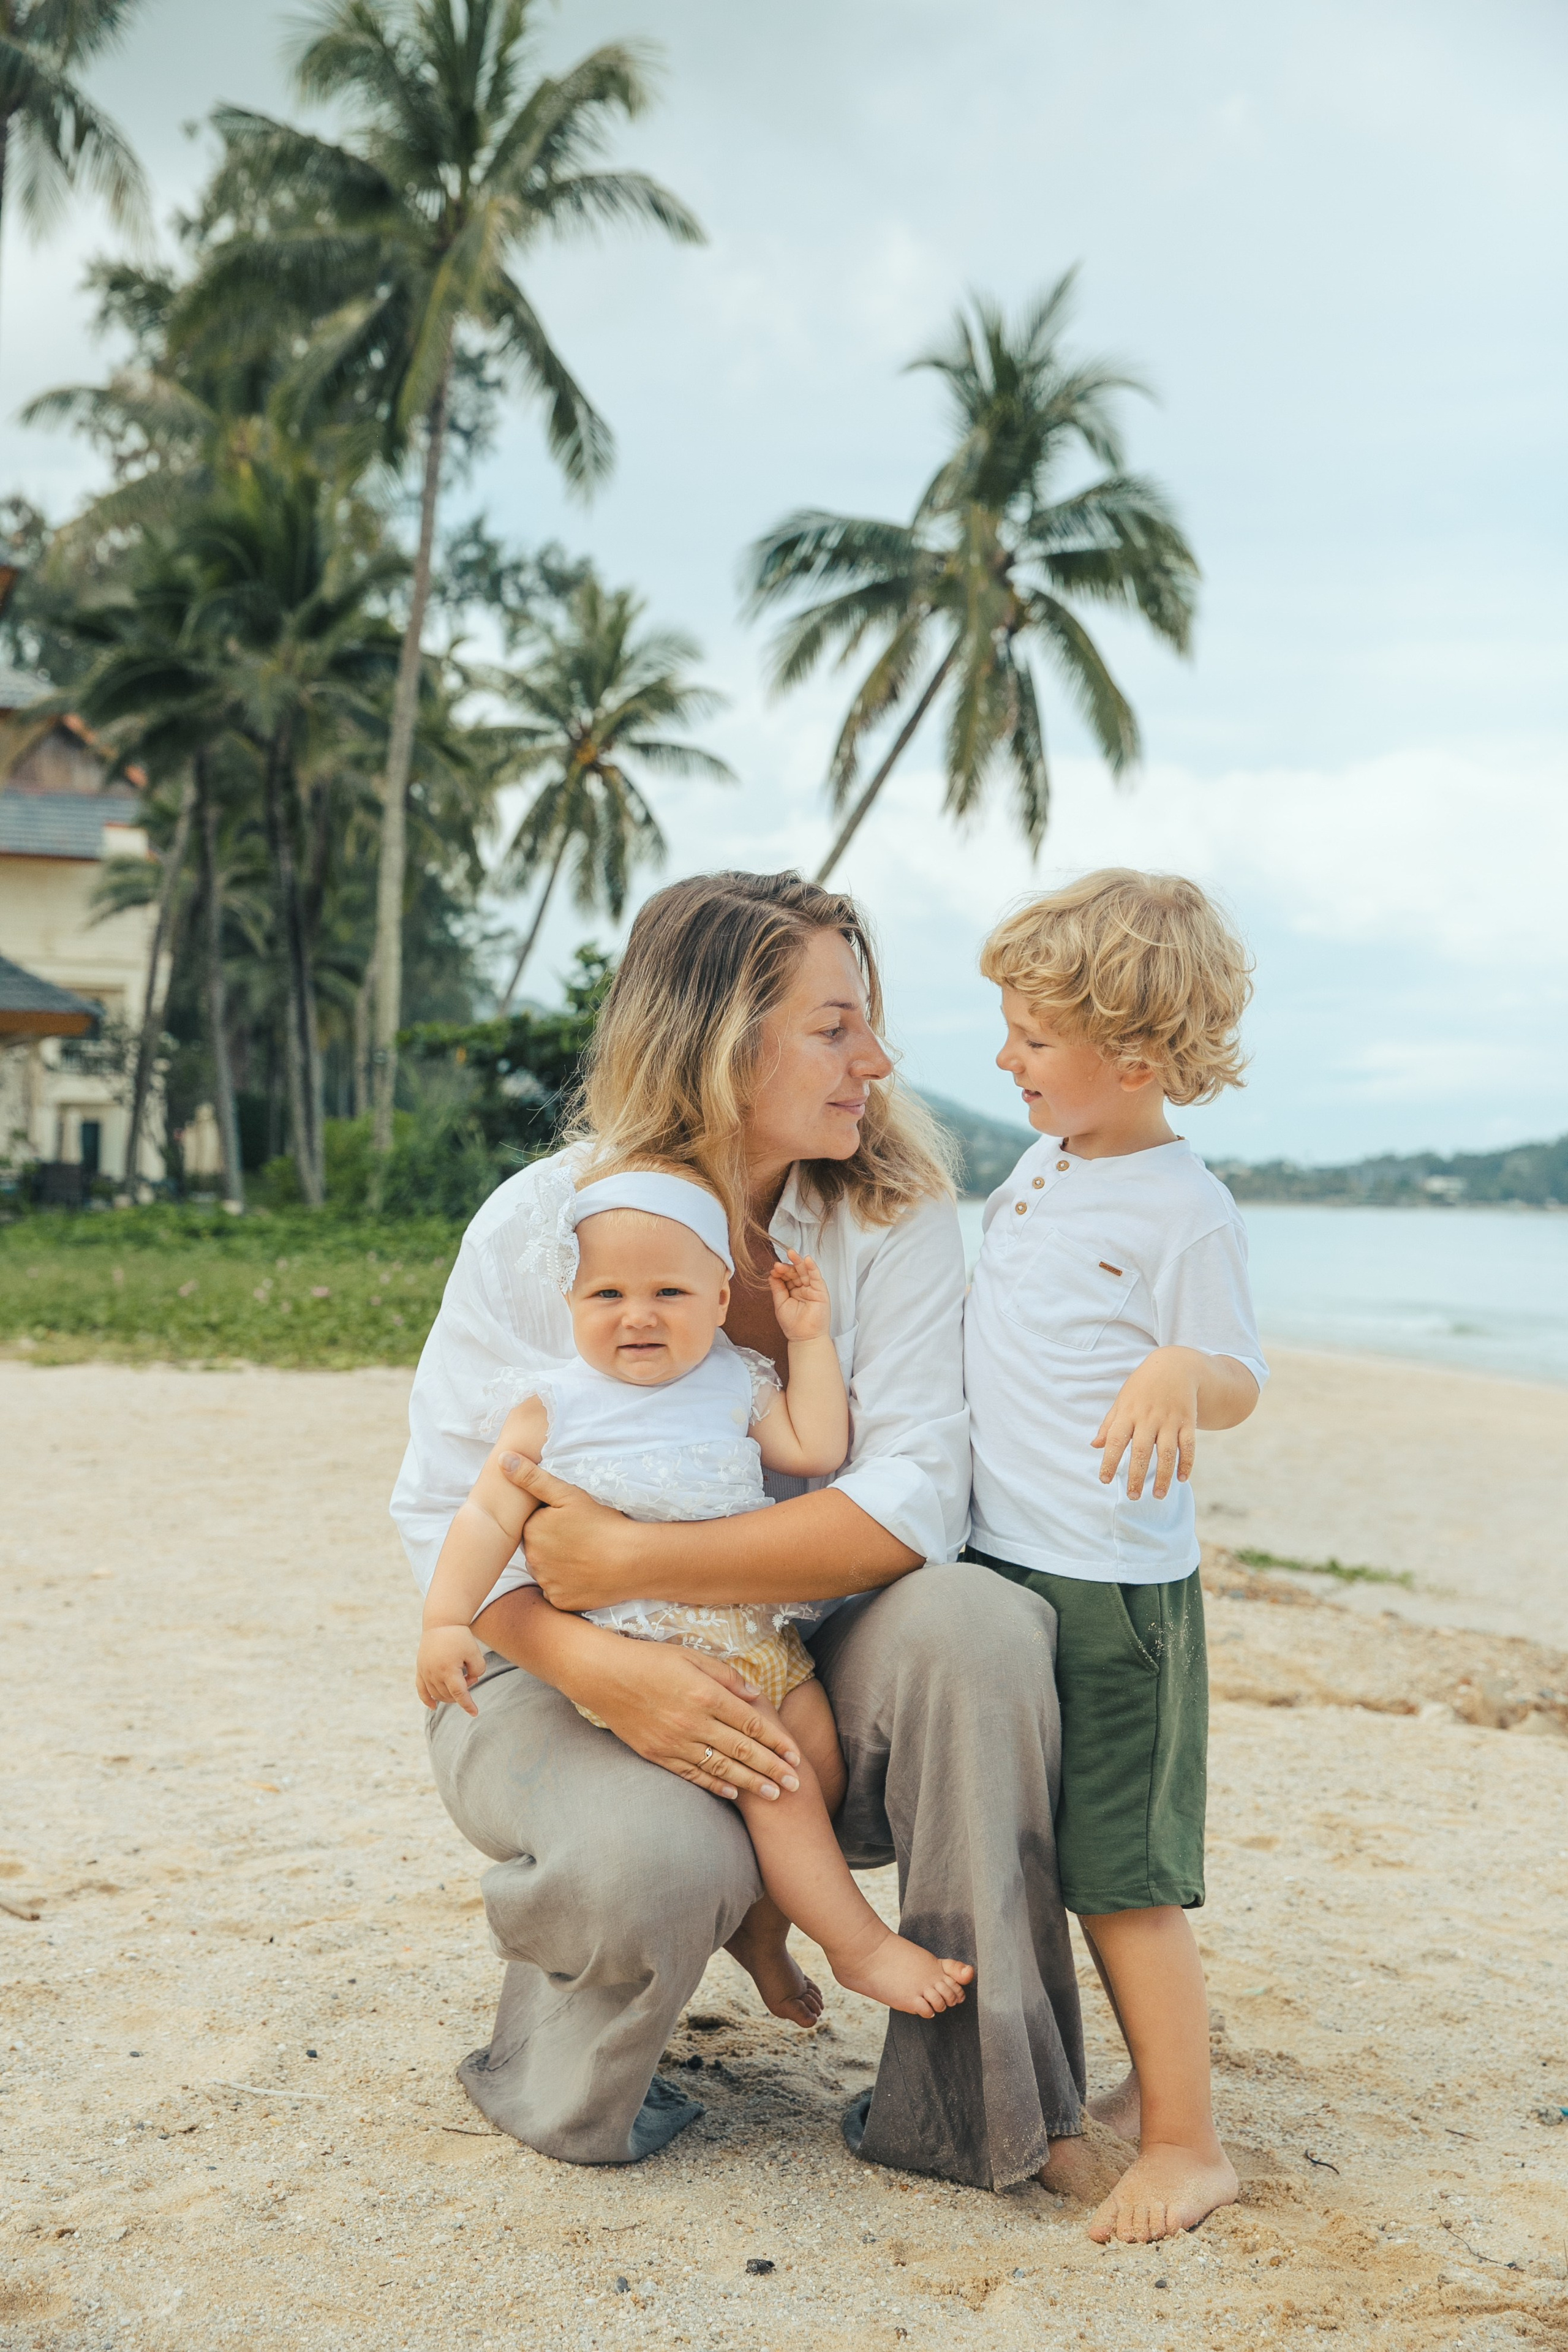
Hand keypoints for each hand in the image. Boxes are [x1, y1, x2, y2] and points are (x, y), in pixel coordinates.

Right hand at [416, 1624, 487, 1715]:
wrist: (440, 1622)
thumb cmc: (459, 1637)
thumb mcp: (475, 1652)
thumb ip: (478, 1670)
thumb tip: (469, 1681)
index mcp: (448, 1669)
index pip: (459, 1694)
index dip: (467, 1705)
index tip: (475, 1713)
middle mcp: (434, 1674)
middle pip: (449, 1694)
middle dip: (463, 1691)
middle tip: (471, 1676)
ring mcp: (425, 1672)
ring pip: (437, 1694)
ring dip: (451, 1692)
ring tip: (461, 1676)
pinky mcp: (420, 1669)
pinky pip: (421, 1690)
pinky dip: (427, 1700)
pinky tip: (433, 1707)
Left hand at [499, 1457, 644, 1611]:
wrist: (631, 1561)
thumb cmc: (602, 1524)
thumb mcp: (568, 1494)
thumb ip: (532, 1478)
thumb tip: (502, 1459)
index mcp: (531, 1531)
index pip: (533, 1526)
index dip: (552, 1522)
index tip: (572, 1521)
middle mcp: (532, 1560)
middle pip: (538, 1549)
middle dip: (553, 1543)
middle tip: (581, 1538)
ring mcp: (546, 1583)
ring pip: (547, 1571)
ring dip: (559, 1565)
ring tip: (586, 1556)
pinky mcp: (560, 1602)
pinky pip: (558, 1591)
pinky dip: (569, 1584)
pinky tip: (587, 1574)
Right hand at [583, 1637, 803, 1802]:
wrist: (602, 1675)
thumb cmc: (648, 1658)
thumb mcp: (690, 1655)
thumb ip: (725, 1675)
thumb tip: (754, 1694)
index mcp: (705, 1694)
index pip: (751, 1723)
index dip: (776, 1741)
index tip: (795, 1755)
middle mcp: (693, 1722)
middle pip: (742, 1751)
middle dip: (772, 1769)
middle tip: (795, 1785)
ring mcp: (675, 1742)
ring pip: (721, 1768)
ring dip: (750, 1783)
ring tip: (774, 1795)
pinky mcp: (658, 1754)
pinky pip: (692, 1774)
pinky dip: (714, 1785)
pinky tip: (733, 1793)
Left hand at [768, 1249, 830, 1343]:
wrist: (804, 1338)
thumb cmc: (793, 1324)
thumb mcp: (780, 1303)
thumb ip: (777, 1288)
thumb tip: (772, 1274)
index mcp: (793, 1291)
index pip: (787, 1277)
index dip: (780, 1272)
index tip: (773, 1270)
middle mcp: (803, 1288)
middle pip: (795, 1272)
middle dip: (787, 1267)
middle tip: (778, 1264)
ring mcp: (812, 1289)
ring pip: (805, 1272)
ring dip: (798, 1262)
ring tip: (791, 1253)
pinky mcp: (821, 1291)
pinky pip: (816, 1277)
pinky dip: (812, 1267)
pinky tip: (807, 1260)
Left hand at [1093, 1347, 1199, 1499]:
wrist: (1176, 1365)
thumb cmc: (1143, 1386)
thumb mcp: (1123, 1400)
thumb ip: (1109, 1424)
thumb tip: (1095, 1445)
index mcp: (1128, 1413)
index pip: (1115, 1440)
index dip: (1109, 1461)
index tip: (1104, 1480)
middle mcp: (1148, 1418)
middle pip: (1141, 1451)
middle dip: (1136, 1475)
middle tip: (1133, 1496)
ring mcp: (1170, 1420)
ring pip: (1167, 1452)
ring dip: (1163, 1476)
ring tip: (1157, 1495)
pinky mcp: (1188, 1421)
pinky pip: (1189, 1445)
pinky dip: (1187, 1463)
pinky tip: (1182, 1479)